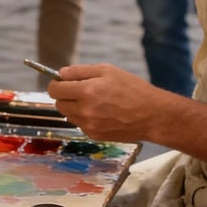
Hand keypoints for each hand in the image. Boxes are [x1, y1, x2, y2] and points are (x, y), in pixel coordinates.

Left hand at [48, 63, 163, 141]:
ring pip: (68, 115)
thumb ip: (81, 71)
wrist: (152, 115)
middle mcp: (84, 110)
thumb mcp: (108, 70)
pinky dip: (85, 117)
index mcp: (87, 91)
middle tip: (80, 89)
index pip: (55, 89)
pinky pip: (80, 124)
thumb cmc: (133, 89)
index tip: (64, 81)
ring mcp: (89, 125)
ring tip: (94, 101)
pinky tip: (102, 112)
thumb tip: (60, 74)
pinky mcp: (94, 135)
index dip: (57, 83)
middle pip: (58, 104)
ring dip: (74, 106)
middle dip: (65, 95)